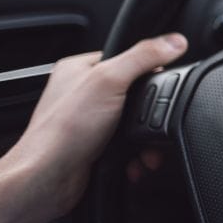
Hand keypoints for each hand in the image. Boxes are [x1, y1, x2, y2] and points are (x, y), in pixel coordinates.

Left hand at [5, 34, 187, 218]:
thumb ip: (143, 57)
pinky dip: (136, 156)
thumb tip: (173, 42)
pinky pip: (128, 146)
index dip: (148, 72)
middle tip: (152, 122)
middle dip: (149, 115)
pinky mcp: (96, 147)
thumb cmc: (62, 132)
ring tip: (145, 149)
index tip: (159, 85)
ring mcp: (89, 122)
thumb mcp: (109, 81)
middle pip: (135, 94)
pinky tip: (134, 161)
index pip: (126, 58)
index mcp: (80, 69)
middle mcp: (82, 94)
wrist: (48, 180)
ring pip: (133, 123)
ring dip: (145, 140)